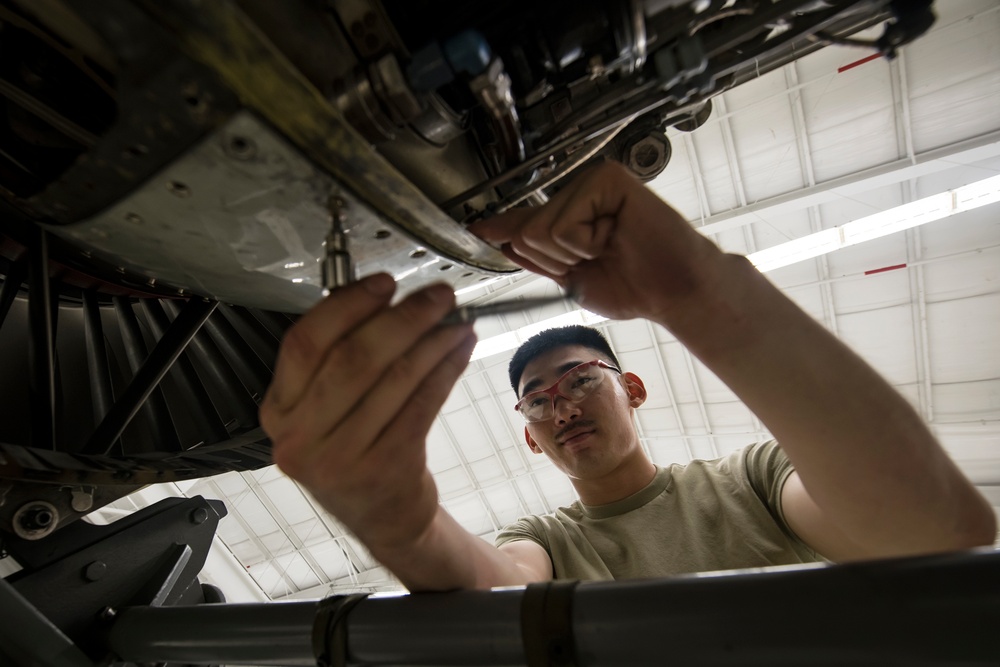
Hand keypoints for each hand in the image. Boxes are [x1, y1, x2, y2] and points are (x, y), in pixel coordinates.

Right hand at [260, 274, 476, 550]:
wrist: (382, 517)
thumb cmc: (354, 449)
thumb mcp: (324, 409)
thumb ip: (339, 358)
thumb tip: (391, 298)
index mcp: (278, 410)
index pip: (304, 343)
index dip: (347, 306)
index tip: (384, 283)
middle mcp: (300, 437)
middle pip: (354, 359)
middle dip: (403, 318)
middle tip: (437, 296)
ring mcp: (341, 458)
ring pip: (395, 380)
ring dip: (433, 341)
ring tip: (457, 320)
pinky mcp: (386, 469)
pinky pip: (422, 405)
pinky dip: (446, 370)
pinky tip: (460, 350)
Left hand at [468, 162, 722, 322]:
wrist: (673, 292)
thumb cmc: (634, 287)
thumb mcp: (571, 276)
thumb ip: (536, 254)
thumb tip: (497, 236)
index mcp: (572, 213)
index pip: (526, 221)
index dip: (501, 227)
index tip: (475, 226)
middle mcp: (579, 192)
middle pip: (526, 232)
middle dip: (556, 260)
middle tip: (597, 259)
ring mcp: (593, 182)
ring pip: (541, 230)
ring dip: (573, 254)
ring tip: (608, 248)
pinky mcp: (607, 179)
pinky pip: (565, 224)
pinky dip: (586, 243)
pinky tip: (615, 237)